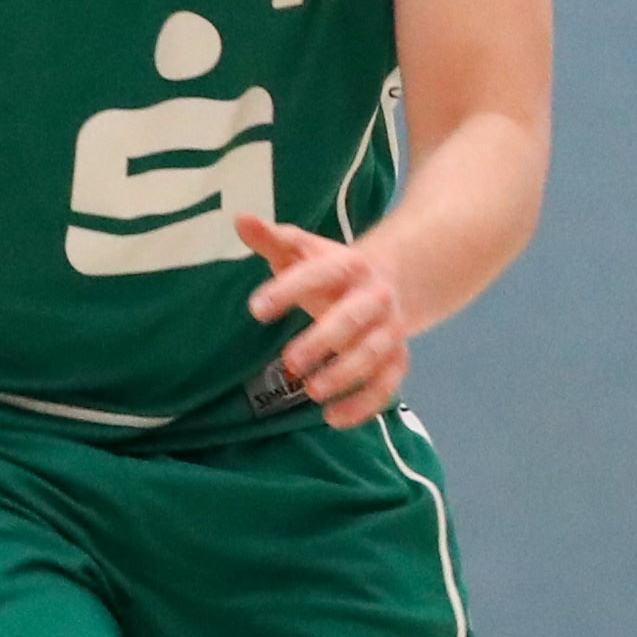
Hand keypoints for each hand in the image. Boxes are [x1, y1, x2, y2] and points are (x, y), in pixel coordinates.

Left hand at [236, 213, 406, 426]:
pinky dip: (365, 404)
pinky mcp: (397, 359)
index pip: (319, 274)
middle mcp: (375, 297)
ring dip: (345, 375)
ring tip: (311, 391)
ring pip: (374, 354)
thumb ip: (273, 238)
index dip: (289, 290)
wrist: (392, 282)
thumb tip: (239, 218)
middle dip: (323, 340)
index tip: (255, 310)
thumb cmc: (331, 270)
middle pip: (353, 318)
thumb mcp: (304, 251)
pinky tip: (333, 419)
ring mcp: (389, 330)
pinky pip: (387, 384)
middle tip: (289, 362)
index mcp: (349, 265)